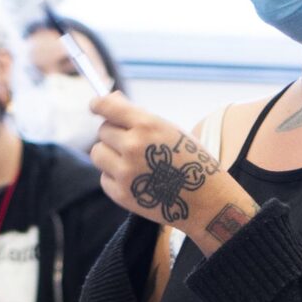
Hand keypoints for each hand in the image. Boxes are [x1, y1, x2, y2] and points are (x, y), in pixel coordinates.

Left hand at [90, 96, 256, 251]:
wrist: (206, 201)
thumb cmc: (190, 161)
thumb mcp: (170, 130)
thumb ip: (139, 117)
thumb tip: (108, 100)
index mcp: (147, 125)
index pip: (108, 107)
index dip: (98, 104)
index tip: (94, 106)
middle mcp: (133, 146)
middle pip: (103, 131)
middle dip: (114, 135)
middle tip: (133, 145)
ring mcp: (125, 172)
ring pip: (97, 153)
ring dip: (109, 155)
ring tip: (132, 163)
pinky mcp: (121, 194)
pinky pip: (104, 178)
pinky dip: (114, 178)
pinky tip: (137, 181)